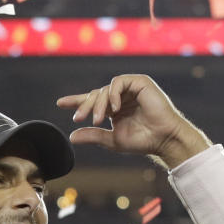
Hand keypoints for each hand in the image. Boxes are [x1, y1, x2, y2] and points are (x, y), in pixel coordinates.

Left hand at [56, 74, 210, 165]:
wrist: (164, 139)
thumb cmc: (142, 141)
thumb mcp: (112, 140)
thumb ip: (93, 135)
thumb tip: (71, 136)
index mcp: (115, 109)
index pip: (92, 101)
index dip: (77, 101)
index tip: (60, 103)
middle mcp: (121, 97)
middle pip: (95, 95)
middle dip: (84, 105)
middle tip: (78, 117)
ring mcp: (130, 88)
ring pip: (104, 90)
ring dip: (98, 104)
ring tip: (98, 119)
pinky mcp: (139, 82)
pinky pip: (118, 83)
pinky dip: (112, 95)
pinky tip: (114, 109)